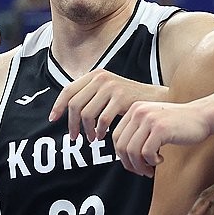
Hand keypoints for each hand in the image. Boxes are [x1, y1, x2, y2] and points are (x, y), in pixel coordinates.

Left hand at [50, 70, 166, 144]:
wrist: (161, 100)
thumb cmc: (133, 100)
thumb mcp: (110, 92)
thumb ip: (92, 96)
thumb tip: (67, 110)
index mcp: (96, 75)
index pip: (68, 90)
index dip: (58, 105)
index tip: (53, 119)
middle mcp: (102, 78)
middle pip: (74, 104)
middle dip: (71, 123)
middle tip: (74, 138)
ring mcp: (112, 87)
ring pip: (86, 114)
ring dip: (86, 130)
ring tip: (91, 139)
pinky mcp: (122, 99)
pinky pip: (102, 120)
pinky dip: (100, 131)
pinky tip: (103, 137)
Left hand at [112, 100, 212, 176]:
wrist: (203, 116)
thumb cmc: (179, 123)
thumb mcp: (153, 122)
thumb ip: (138, 133)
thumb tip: (123, 157)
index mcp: (135, 110)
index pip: (116, 137)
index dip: (122, 156)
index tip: (134, 165)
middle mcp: (139, 112)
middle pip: (122, 146)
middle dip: (130, 164)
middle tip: (142, 171)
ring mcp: (149, 119)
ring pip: (132, 151)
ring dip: (140, 166)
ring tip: (151, 168)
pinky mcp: (161, 128)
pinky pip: (146, 153)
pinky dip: (152, 162)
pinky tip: (161, 160)